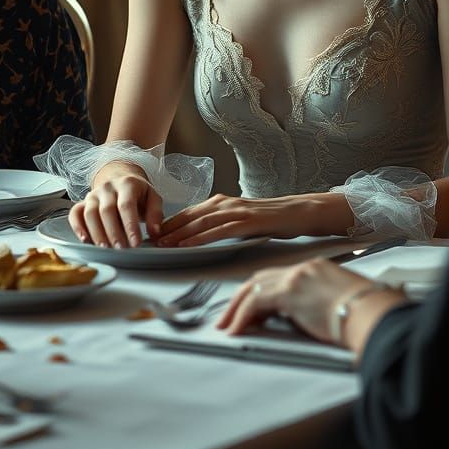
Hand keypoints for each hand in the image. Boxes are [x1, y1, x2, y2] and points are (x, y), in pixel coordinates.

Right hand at [68, 160, 163, 247]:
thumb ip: (156, 214)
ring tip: (105, 247)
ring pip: (90, 213)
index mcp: (127, 184)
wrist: (121, 180)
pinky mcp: (83, 202)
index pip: (127, 205)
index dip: (130, 225)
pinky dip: (77, 226)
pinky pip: (75, 213)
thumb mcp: (153, 198)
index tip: (135, 243)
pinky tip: (84, 239)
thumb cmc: (138, 193)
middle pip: (107, 210)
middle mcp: (108, 187)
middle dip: (114, 232)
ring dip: (97, 232)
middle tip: (121, 248)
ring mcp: (93, 194)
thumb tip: (154, 232)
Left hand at [156, 192, 349, 247]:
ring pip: (200, 222)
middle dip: (167, 230)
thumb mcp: (241, 220)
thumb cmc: (270, 218)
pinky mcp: (247, 221)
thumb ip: (221, 224)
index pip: (188, 213)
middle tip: (149, 242)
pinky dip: (200, 238)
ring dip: (178, 234)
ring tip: (162, 245)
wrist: (298, 212)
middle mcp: (224, 203)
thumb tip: (201, 236)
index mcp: (221, 202)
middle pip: (189, 216)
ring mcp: (236, 211)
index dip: (169, 224)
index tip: (152, 235)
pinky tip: (187, 246)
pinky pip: (218, 230)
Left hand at [217, 259, 375, 343]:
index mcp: (316, 269)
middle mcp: (304, 268)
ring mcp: (296, 278)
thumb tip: (305, 320)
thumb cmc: (365, 314)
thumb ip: (317, 305)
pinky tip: (236, 331)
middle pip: (261, 278)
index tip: (250, 309)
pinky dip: (242, 317)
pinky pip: (255, 303)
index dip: (260, 292)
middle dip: (241, 298)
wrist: (372, 313)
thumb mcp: (339, 303)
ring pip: (253, 288)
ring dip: (237, 308)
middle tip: (228, 317)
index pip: (279, 277)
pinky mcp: (290, 292)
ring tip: (226, 326)